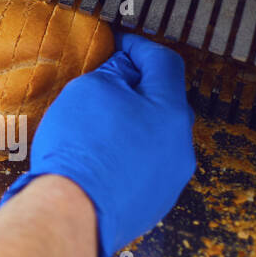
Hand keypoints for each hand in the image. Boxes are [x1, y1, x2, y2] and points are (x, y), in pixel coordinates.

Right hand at [0, 32, 195, 256]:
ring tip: (93, 123)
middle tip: (101, 82)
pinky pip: (142, 166)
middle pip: (161, 101)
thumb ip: (113, 72)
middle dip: (133, 88)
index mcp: (172, 111)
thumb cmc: (82, 148)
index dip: (138, 47)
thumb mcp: (89, 90)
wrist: (74, 213)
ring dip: (129, 123)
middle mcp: (180, 145)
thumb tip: (123, 68)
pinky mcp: (153, 202)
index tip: (118, 43)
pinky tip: (96, 155)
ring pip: (153, 136)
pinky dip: (123, 154)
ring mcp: (170, 178)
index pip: (163, 62)